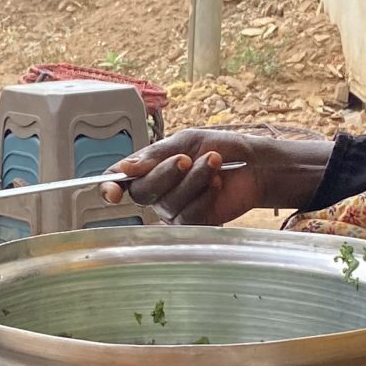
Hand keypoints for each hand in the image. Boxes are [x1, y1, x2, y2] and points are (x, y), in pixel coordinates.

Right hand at [101, 129, 332, 224]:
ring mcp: (174, 211)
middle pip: (143, 192)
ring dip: (195, 179)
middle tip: (185, 159)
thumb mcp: (185, 141)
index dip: (110, 187)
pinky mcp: (195, 224)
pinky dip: (206, 194)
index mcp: (149, 170)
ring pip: (170, 202)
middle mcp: (158, 193)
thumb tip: (127, 167)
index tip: (113, 192)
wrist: (254, 163)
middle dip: (164, 173)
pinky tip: (219, 183)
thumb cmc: (220, 148)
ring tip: (215, 162)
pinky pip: (191, 214)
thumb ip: (155, 155)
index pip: (120, 181)